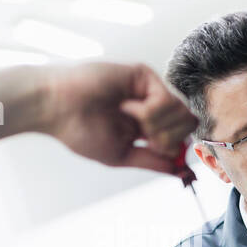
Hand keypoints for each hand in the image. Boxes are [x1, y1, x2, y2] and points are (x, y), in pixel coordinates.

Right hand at [40, 62, 197, 176]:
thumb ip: (153, 161)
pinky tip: (126, 107)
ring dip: (157, 126)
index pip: (180, 137)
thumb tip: (181, 170)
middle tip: (143, 137)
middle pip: (187, 125)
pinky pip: (167, 101)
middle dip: (168, 140)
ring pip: (182, 113)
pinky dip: (148, 112)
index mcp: (145, 125)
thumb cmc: (80, 131)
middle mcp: (151, 105)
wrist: (58, 108)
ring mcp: (149, 89)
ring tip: (130, 120)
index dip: (177, 150)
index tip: (157, 153)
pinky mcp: (144, 75)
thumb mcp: (122, 154)